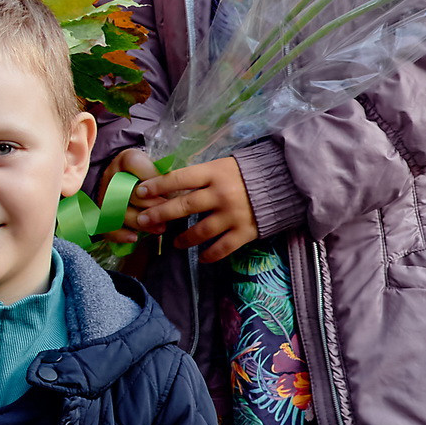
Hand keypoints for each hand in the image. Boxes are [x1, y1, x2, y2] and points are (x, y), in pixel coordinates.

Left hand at [126, 155, 258, 261]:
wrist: (285, 182)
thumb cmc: (247, 173)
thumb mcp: (223, 166)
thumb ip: (201, 176)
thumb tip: (170, 183)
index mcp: (214, 173)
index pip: (179, 178)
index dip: (158, 185)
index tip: (140, 192)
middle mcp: (221, 194)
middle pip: (184, 206)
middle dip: (160, 214)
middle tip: (144, 222)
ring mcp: (233, 214)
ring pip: (200, 231)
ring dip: (184, 239)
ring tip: (175, 243)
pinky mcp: (245, 232)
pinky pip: (222, 248)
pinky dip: (209, 255)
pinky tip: (201, 258)